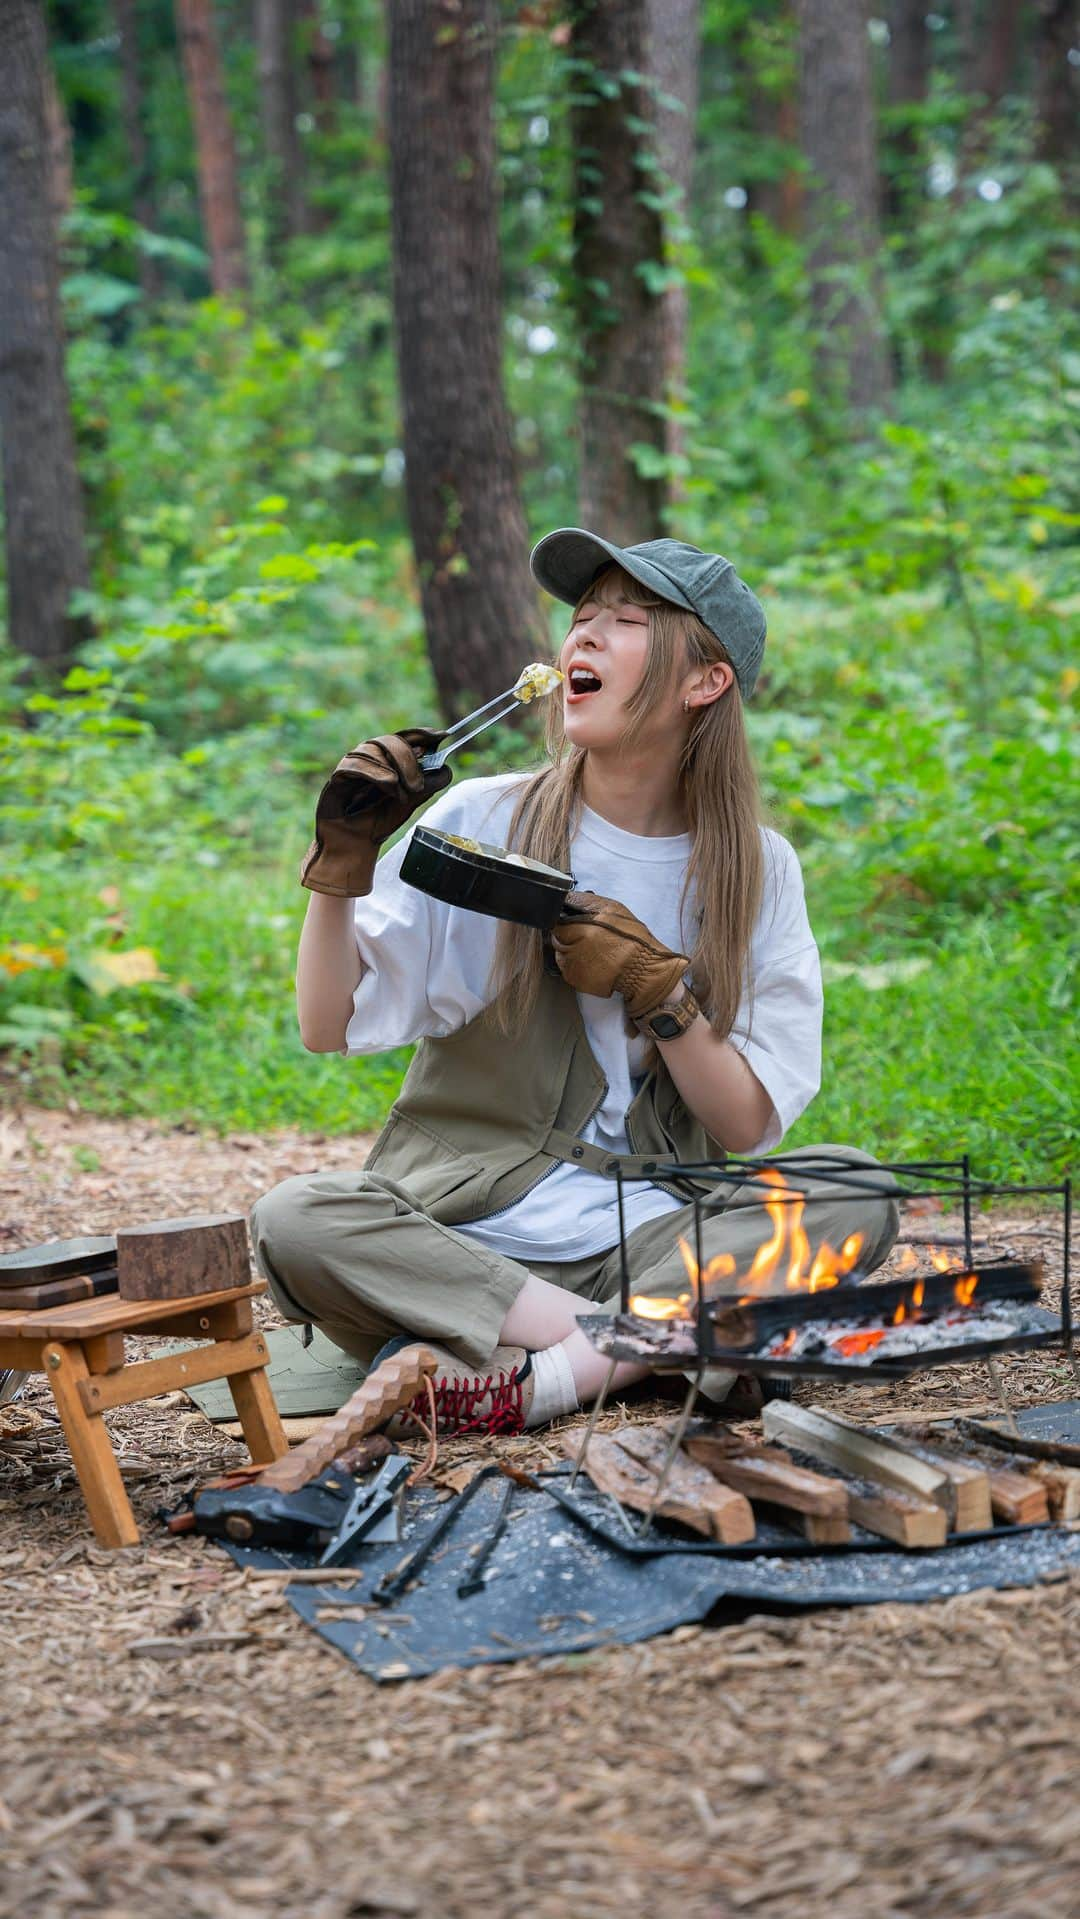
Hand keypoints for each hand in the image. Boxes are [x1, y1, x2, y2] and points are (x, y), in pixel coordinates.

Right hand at [300, 728, 450, 896]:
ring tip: (401, 791)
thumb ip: (427, 786)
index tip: (441, 735)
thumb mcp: (409, 803)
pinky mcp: (336, 779)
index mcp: (385, 759)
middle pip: (387, 740)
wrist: (356, 845)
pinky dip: (373, 772)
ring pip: (371, 749)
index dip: (421, 733)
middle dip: (407, 758)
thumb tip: (447, 769)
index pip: (403, 737)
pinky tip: (388, 784)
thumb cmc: (379, 821)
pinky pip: (353, 765)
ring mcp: (351, 766)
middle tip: (417, 784)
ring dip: (392, 768)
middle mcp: (367, 758)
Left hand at [550, 891, 689, 1018]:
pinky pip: (566, 968)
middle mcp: (576, 944)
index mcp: (586, 925)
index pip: (557, 917)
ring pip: (560, 952)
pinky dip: (575, 966)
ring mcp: (573, 962)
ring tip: (592, 953)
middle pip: (557, 935)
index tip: (572, 923)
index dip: (566, 920)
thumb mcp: (613, 909)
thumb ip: (586, 902)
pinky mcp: (573, 978)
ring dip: (570, 951)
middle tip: (587, 939)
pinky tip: (592, 964)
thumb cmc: (633, 940)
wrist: (642, 970)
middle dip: (568, 935)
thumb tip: (567, 898)